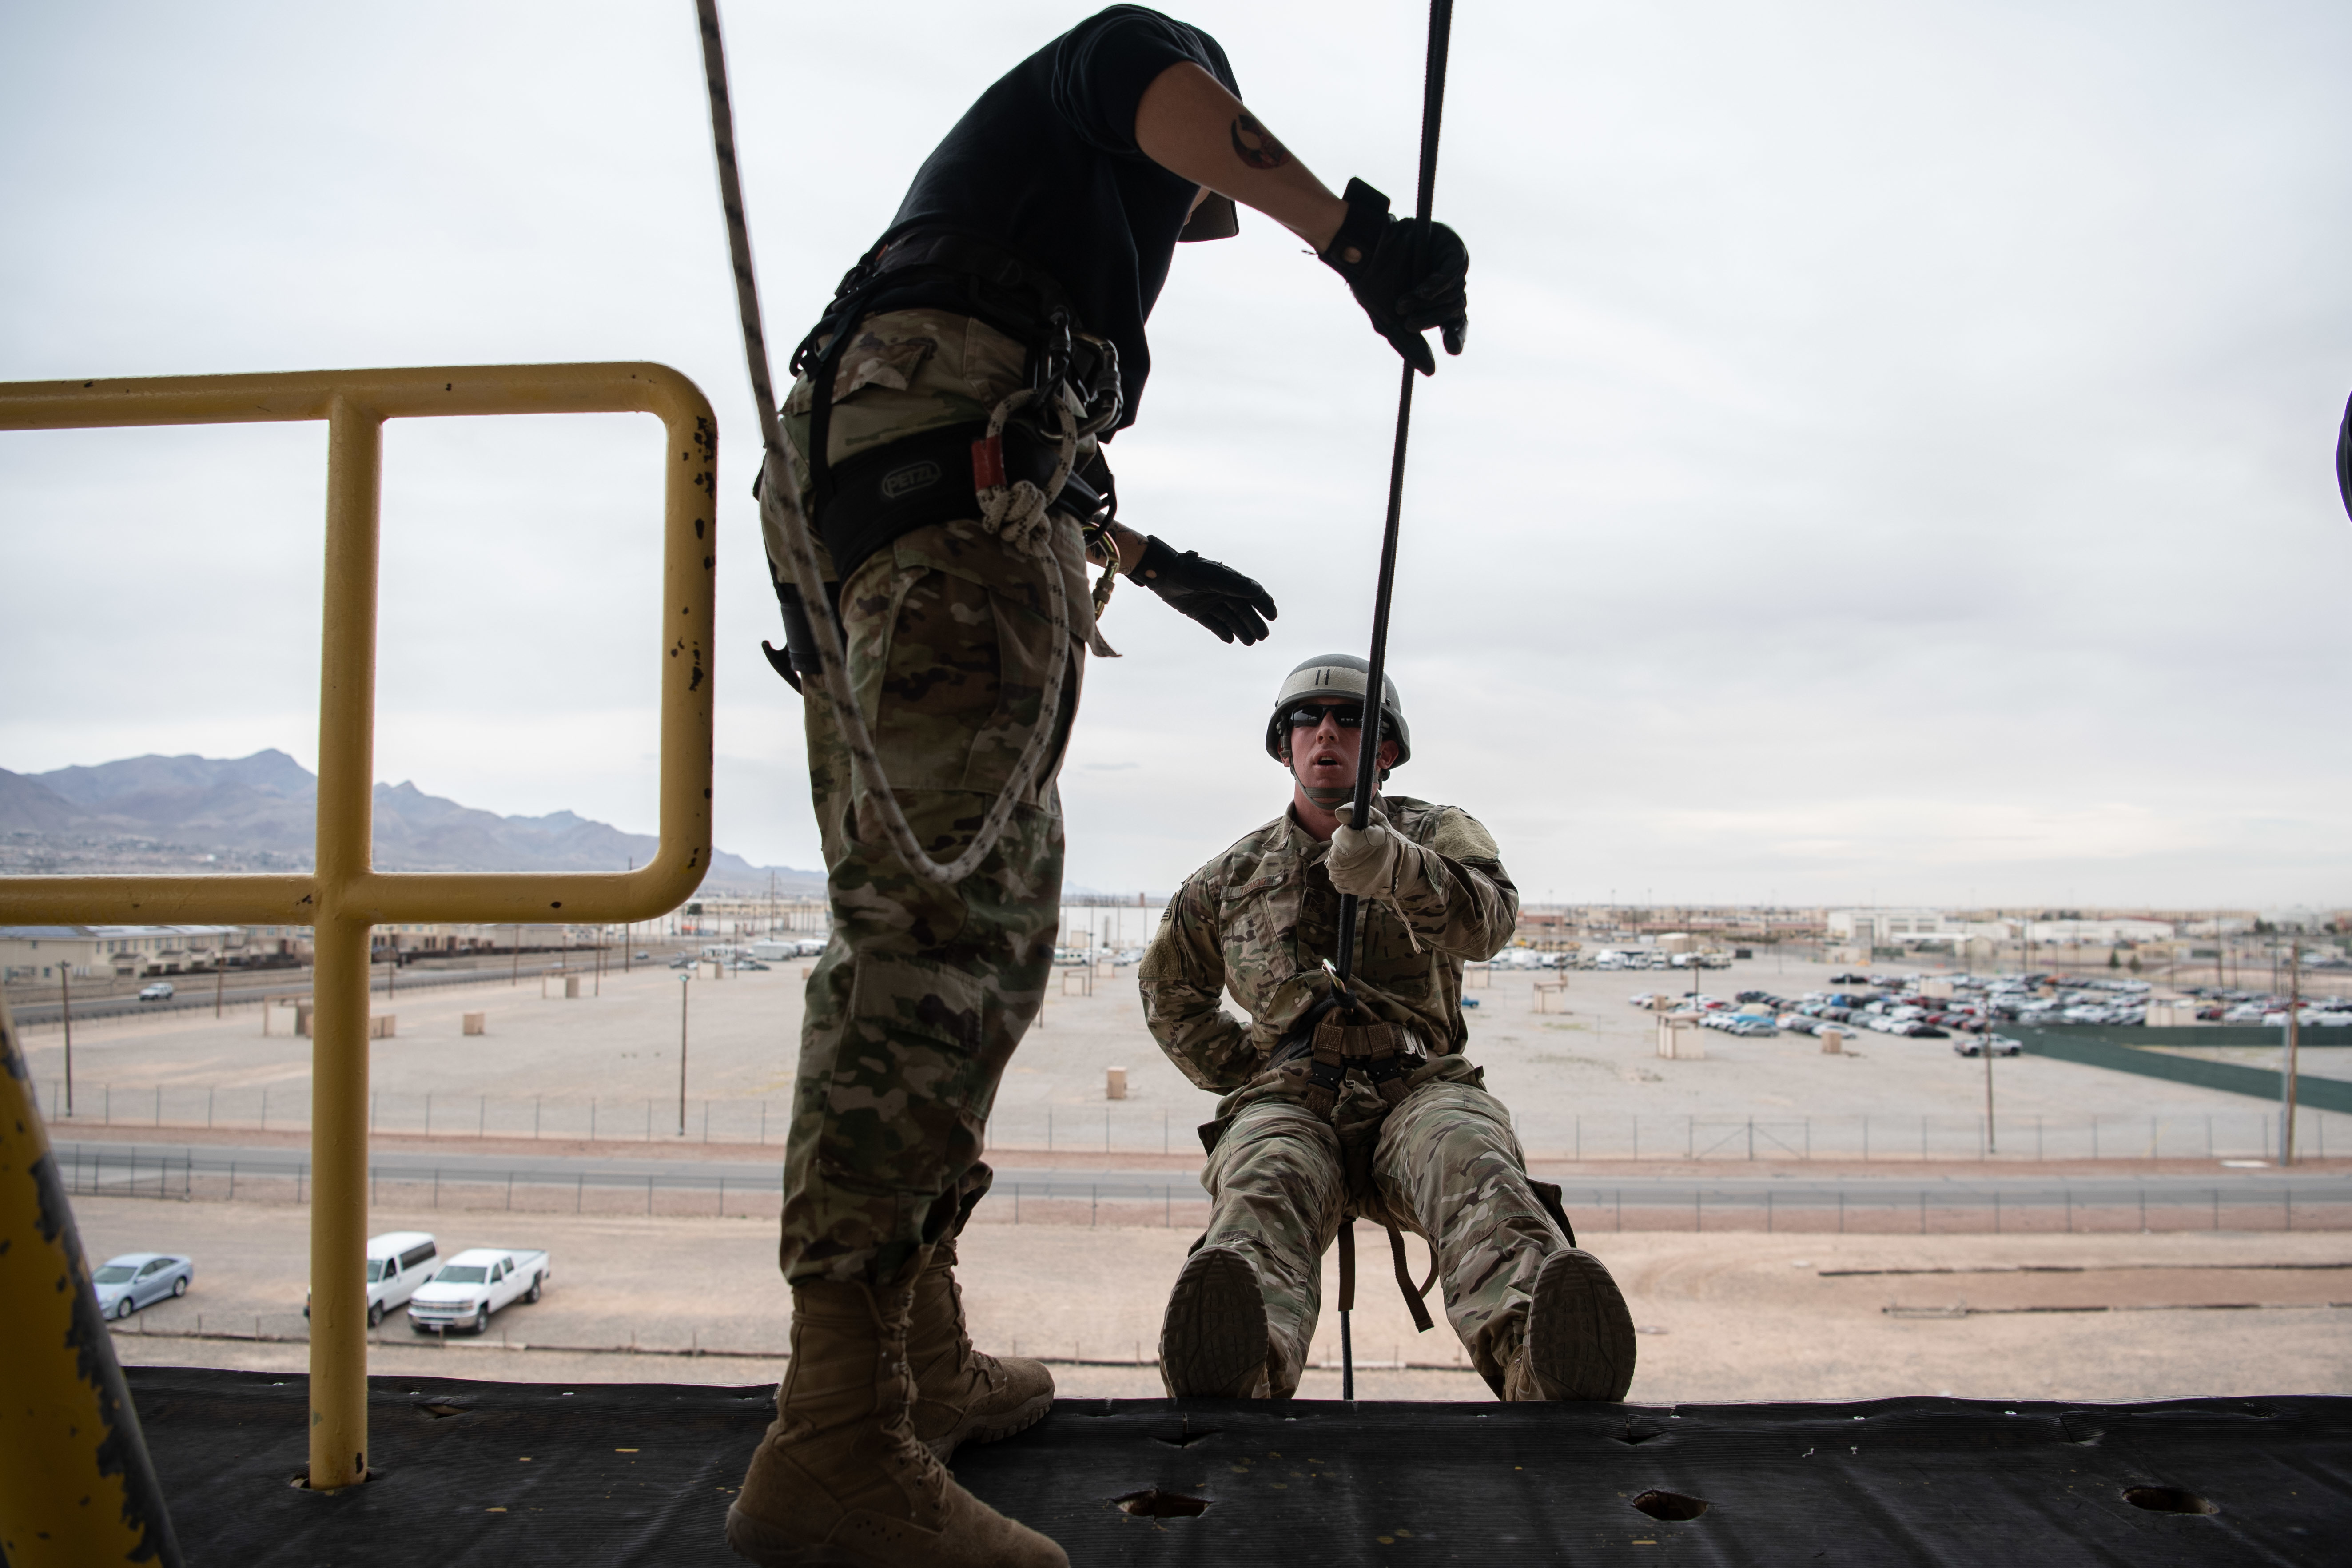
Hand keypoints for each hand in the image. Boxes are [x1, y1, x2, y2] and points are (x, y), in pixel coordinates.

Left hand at [1131, 535, 1277, 644]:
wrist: (1162, 574)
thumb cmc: (1189, 572)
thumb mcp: (1213, 578)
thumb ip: (1235, 585)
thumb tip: (1258, 591)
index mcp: (1229, 580)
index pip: (1251, 594)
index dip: (1263, 604)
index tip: (1272, 616)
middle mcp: (1221, 591)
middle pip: (1243, 609)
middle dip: (1254, 623)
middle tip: (1263, 636)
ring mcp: (1209, 602)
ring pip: (1230, 618)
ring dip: (1241, 629)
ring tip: (1250, 642)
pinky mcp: (1197, 611)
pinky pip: (1213, 623)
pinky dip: (1222, 631)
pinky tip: (1230, 640)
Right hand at [1319, 178, 1468, 374]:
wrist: (1361, 252)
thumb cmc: (1372, 285)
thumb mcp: (1389, 322)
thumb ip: (1409, 345)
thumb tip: (1431, 371)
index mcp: (1434, 303)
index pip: (1455, 324)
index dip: (1456, 337)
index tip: (1452, 350)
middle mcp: (1445, 285)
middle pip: (1455, 310)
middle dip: (1431, 321)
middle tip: (1409, 325)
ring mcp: (1448, 266)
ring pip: (1454, 293)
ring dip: (1427, 305)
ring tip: (1401, 303)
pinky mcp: (1449, 248)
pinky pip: (1452, 272)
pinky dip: (1437, 285)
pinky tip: (1422, 292)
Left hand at [1326, 809, 1402, 897]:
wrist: (1400, 866)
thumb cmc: (1386, 839)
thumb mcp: (1377, 820)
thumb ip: (1356, 812)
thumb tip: (1338, 812)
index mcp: (1369, 843)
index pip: (1341, 837)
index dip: (1344, 834)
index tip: (1353, 834)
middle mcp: (1362, 865)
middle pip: (1334, 854)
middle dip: (1340, 848)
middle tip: (1353, 847)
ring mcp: (1357, 880)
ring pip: (1332, 867)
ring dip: (1339, 861)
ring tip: (1354, 857)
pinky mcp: (1353, 890)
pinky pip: (1336, 880)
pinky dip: (1340, 873)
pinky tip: (1353, 868)